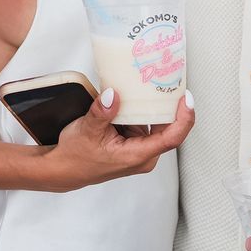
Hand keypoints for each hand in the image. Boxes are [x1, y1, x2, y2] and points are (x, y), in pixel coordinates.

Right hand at [40, 89, 193, 189]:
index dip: (184, 118)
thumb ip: (102, 112)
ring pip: (154, 125)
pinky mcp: (132, 145)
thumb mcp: (87, 130)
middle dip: (167, 105)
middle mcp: (143, 155)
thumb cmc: (76, 157)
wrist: (64, 169)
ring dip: (151, 107)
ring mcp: (138, 150)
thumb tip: (114, 95)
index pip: (172, 137)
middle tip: (167, 82)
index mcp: (137, 155)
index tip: (186, 99)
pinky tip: (134, 98)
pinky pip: (143, 125)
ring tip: (149, 86)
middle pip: (167, 128)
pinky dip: (140, 112)